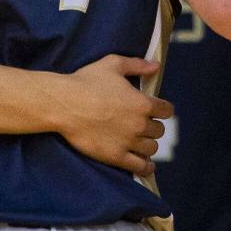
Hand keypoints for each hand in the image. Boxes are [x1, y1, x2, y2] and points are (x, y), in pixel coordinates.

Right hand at [48, 55, 173, 176]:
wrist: (63, 104)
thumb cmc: (86, 81)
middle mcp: (139, 124)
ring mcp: (128, 142)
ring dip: (148, 144)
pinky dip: (146, 166)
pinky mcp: (115, 156)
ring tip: (140, 142)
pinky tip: (145, 164)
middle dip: (152, 126)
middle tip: (142, 124)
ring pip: (151, 148)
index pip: (166, 111)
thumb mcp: (113, 64)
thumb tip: (156, 66)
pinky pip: (139, 167)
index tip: (157, 110)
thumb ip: (137, 64)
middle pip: (159, 130)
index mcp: (142, 103)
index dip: (162, 109)